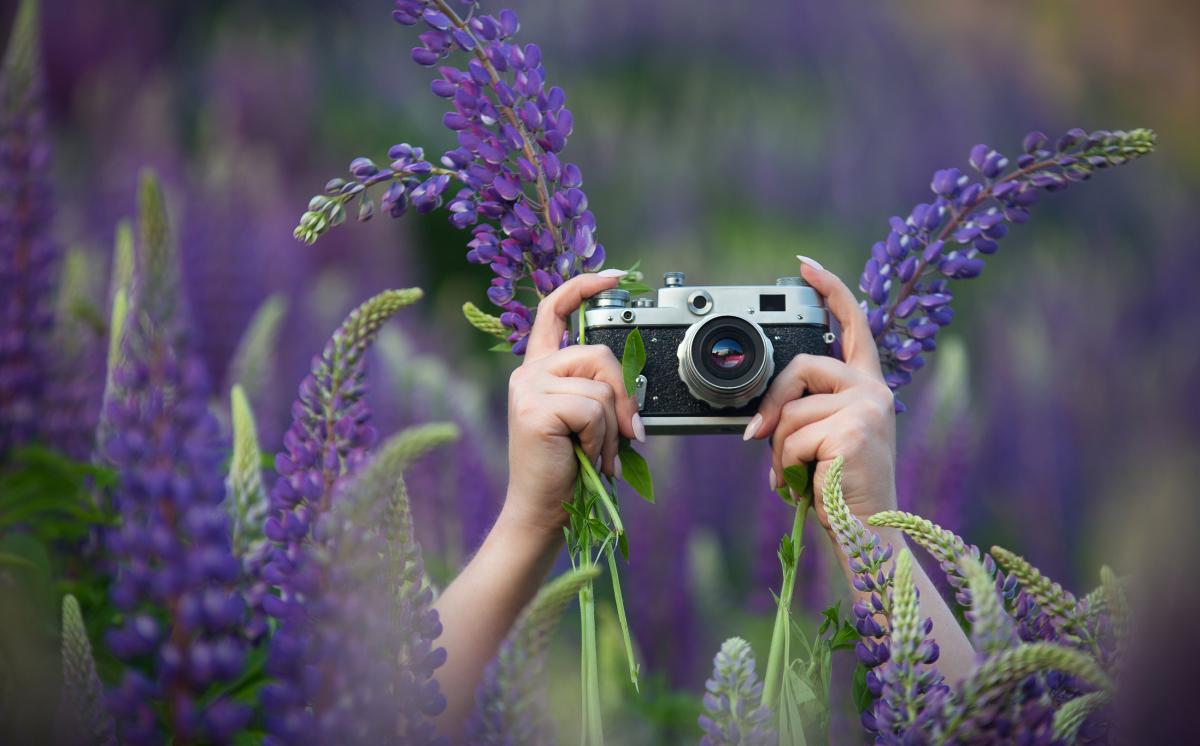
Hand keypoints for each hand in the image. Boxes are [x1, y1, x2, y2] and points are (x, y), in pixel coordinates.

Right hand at [503, 271, 642, 536]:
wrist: (543, 512)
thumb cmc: (569, 470)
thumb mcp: (590, 422)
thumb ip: (603, 394)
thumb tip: (634, 397)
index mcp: (540, 369)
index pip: (555, 310)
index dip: (584, 286)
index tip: (615, 277)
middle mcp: (528, 372)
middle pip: (598, 354)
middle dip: (623, 397)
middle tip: (628, 435)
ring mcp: (528, 388)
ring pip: (600, 387)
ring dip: (613, 428)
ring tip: (599, 455)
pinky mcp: (534, 408)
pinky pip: (593, 409)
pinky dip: (601, 439)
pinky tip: (586, 458)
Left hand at [744, 257, 896, 528]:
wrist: (865, 534)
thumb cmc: (840, 491)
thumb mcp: (823, 439)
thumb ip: (804, 410)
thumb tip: (762, 413)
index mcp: (868, 386)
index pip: (853, 325)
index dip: (830, 290)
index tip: (806, 265)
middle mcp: (874, 391)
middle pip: (802, 366)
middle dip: (772, 403)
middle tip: (757, 437)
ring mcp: (867, 408)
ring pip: (791, 410)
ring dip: (779, 450)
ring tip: (794, 476)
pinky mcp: (852, 430)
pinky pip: (792, 437)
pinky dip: (785, 466)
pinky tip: (802, 485)